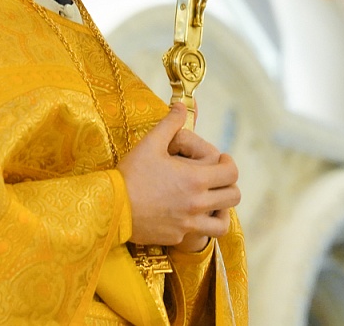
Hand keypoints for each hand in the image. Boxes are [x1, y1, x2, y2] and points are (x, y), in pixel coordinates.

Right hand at [116, 103, 239, 250]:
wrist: (110, 208)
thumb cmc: (131, 174)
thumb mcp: (150, 143)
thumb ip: (170, 123)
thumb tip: (180, 106)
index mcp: (195, 179)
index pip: (231, 172)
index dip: (230, 163)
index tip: (221, 160)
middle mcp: (197, 203)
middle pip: (233, 196)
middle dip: (229, 185)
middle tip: (217, 178)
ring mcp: (188, 223)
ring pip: (222, 223)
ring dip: (221, 210)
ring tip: (211, 201)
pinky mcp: (177, 237)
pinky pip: (198, 233)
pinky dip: (198, 223)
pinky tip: (187, 213)